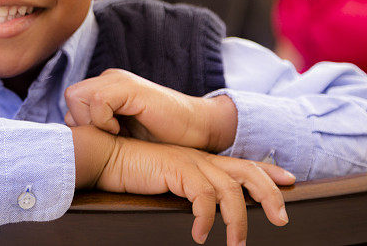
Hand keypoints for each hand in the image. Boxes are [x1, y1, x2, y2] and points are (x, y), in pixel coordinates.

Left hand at [64, 69, 236, 151]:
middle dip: (81, 122)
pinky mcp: (130, 87)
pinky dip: (103, 120)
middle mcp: (109, 80)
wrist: (197, 130)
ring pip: (77, 96)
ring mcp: (119, 80)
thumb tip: (69, 130)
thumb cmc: (161, 136)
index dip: (80, 124)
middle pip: (70, 96)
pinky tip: (121, 130)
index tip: (103, 138)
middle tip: (107, 136)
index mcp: (105, 88)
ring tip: (115, 133)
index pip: (71, 101)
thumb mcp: (121, 134)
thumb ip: (97, 127)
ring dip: (92, 121)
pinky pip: (98, 100)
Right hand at [72, 126, 294, 244]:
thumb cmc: (130, 172)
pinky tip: (200, 236)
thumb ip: (185, 189)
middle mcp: (199, 158)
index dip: (268, 171)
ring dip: (238, 220)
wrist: (105, 157)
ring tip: (236, 244)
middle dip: (270, 194)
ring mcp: (189, 162)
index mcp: (199, 159)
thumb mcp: (166, 181)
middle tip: (282, 219)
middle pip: (247, 171)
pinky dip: (206, 220)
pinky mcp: (177, 169)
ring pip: (231, 190)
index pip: (241, 163)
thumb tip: (201, 212)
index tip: (289, 180)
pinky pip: (203, 198)